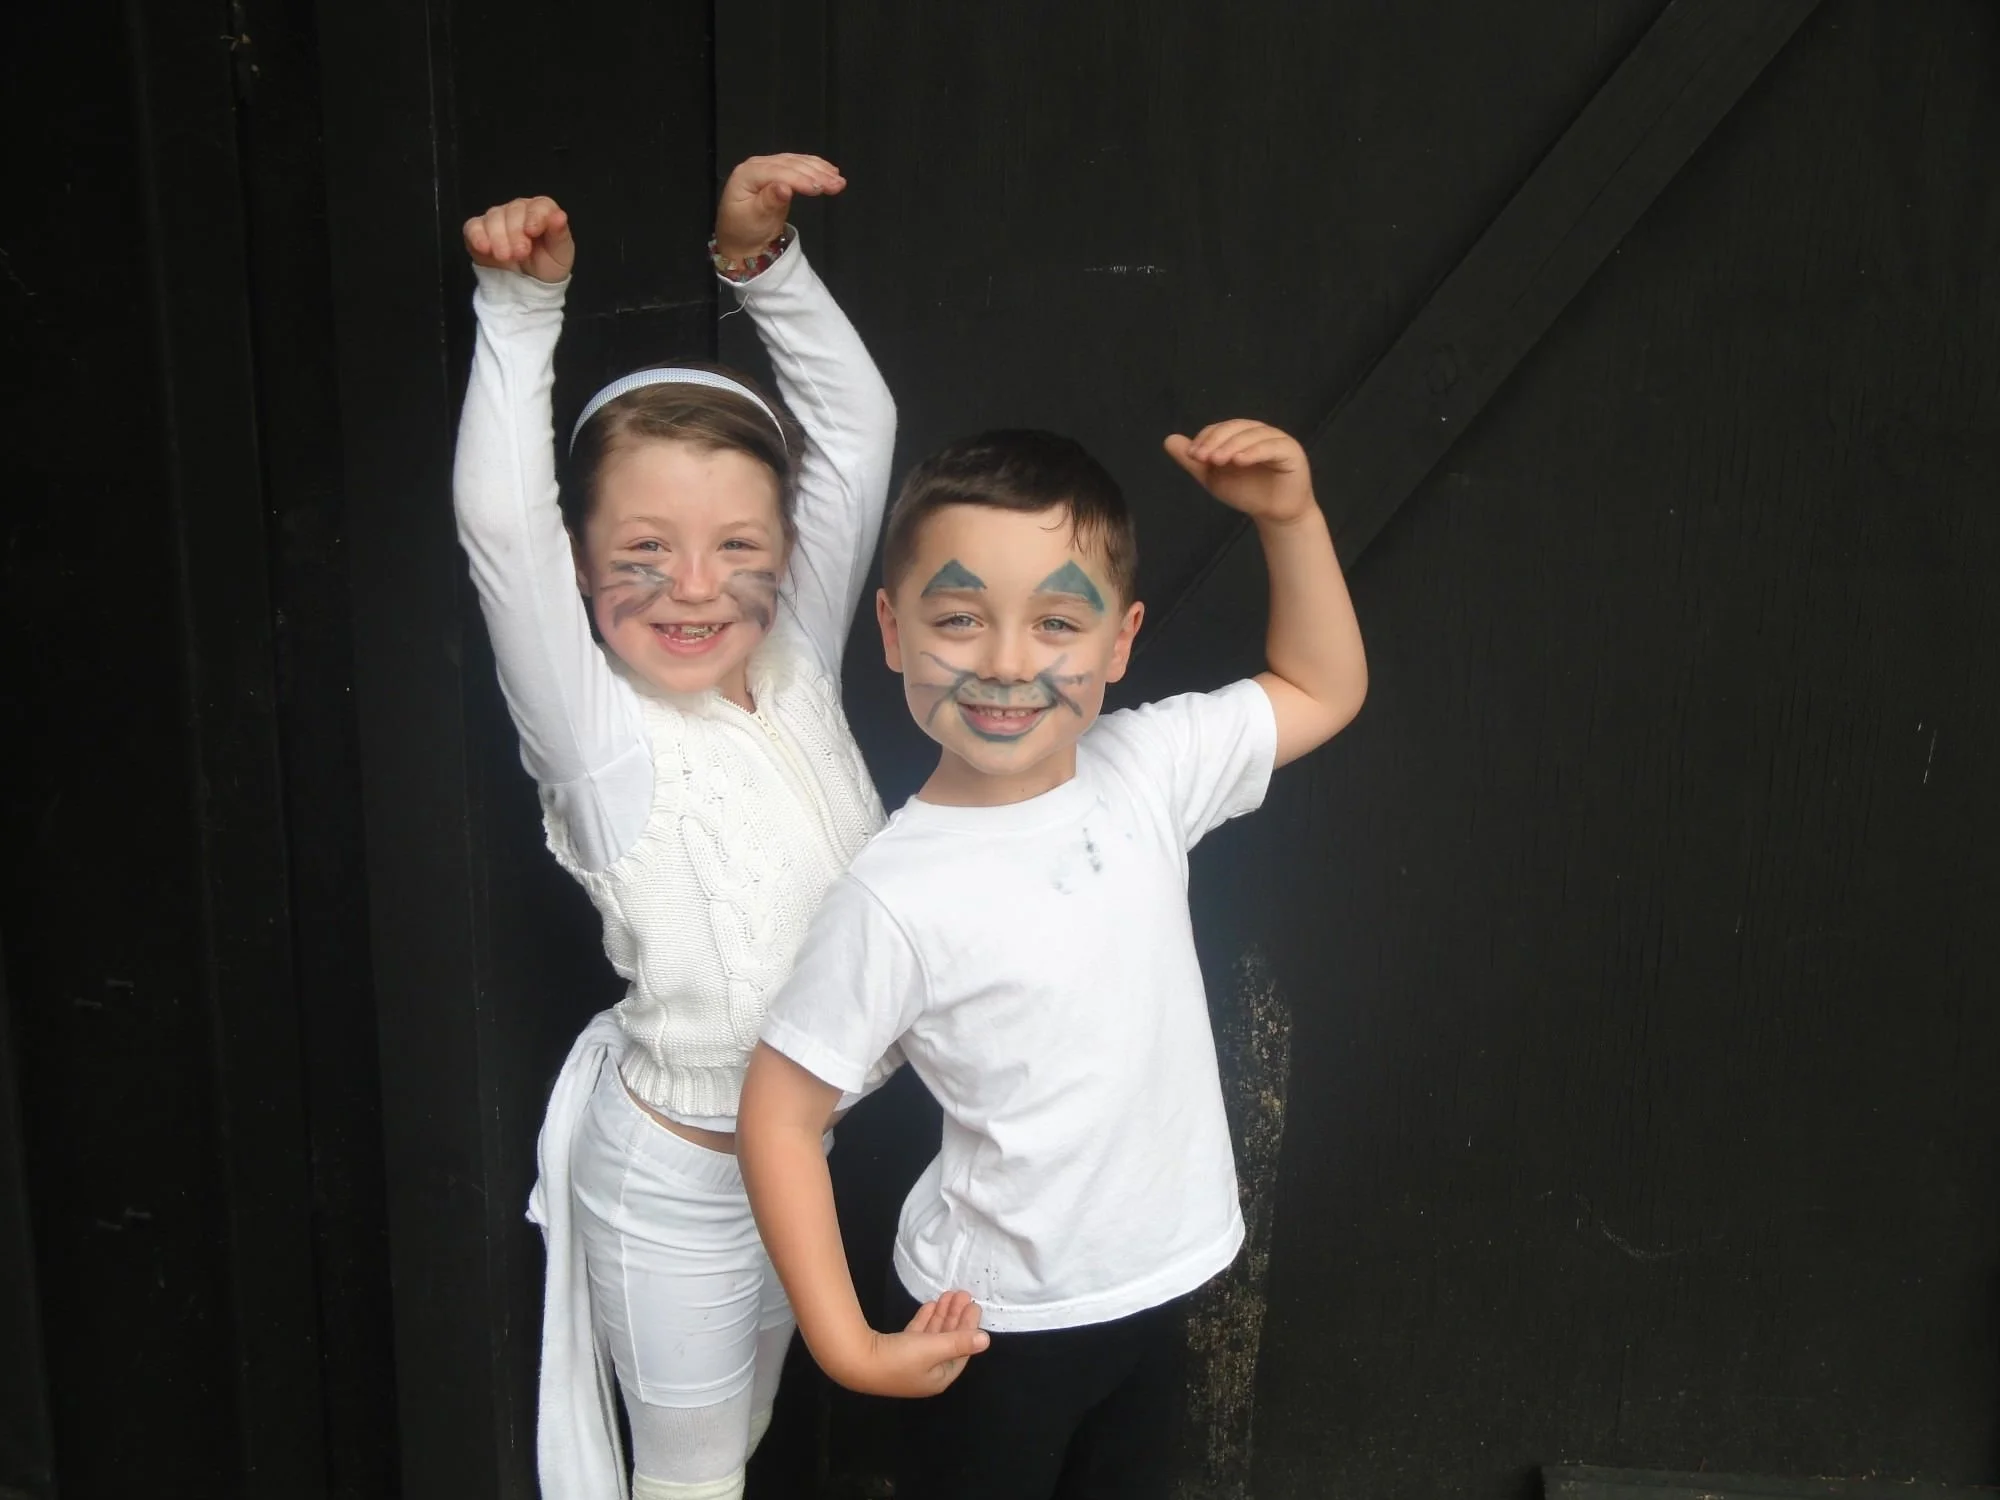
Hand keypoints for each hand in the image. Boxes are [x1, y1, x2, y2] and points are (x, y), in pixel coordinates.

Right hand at [463, 196, 573, 282]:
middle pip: (514, 210)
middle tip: (520, 253)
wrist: (529, 284)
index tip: (532, 231)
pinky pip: (473, 226)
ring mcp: (497, 218)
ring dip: (498, 238)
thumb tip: (560, 216)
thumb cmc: (548, 264)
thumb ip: (560, 234)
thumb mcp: (561, 253)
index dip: (535, 216)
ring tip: (505, 257)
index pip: (539, 205)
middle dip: (516, 232)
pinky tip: (484, 248)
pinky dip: (477, 236)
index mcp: (541, 211)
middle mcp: (518, 210)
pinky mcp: (478, 231)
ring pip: (493, 217)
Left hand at [714, 154, 846, 261]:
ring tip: (839, 180)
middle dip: (815, 173)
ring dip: (820, 170)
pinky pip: (799, 166)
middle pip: (789, 164)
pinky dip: (816, 168)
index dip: (799, 179)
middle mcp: (757, 164)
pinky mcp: (779, 172)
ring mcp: (768, 166)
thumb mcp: (754, 219)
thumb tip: (785, 187)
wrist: (741, 238)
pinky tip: (830, 171)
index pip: (777, 172)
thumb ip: (769, 201)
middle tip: (838, 184)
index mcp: (746, 174)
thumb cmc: (744, 231)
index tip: (819, 188)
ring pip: (797, 162)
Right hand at [835, 1290, 988, 1397]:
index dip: (969, 1328)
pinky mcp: (895, 1352)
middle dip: (955, 1318)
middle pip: (948, 1341)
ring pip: (933, 1336)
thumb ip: (960, 1341)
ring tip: (949, 1294)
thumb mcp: (933, 1349)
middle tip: (963, 1294)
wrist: (857, 1361)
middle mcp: (927, 1372)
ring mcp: (910, 1363)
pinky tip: (930, 1305)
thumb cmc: (900, 1359)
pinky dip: (925, 1320)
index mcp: (939, 1378)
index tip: (974, 1306)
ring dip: (941, 1315)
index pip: (961, 1350)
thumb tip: (986, 1340)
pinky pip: (917, 1335)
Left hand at [1164, 420, 1316, 524]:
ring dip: (1232, 445)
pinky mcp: (1291, 451)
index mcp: (1241, 434)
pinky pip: (1272, 446)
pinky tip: (1240, 461)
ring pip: (1252, 434)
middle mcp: (1259, 432)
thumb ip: (1194, 461)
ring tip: (1218, 460)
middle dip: (1216, 441)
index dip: (1206, 438)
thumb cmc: (1247, 492)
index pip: (1220, 429)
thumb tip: (1168, 440)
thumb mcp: (1214, 477)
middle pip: (1235, 428)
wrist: (1274, 514)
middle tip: (1202, 457)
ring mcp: (1276, 439)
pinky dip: (1255, 451)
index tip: (1192, 456)